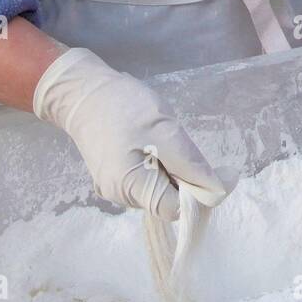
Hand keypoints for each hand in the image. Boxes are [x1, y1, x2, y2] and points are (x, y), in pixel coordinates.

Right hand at [32, 47, 230, 218]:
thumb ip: (191, 163)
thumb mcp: (164, 129)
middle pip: (167, 201)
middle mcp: (121, 197)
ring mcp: (115, 188)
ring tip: (159, 138)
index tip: (212, 169)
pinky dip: (157, 164)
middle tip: (178, 143)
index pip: (177, 210)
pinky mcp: (114, 176)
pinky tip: (149, 143)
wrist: (82, 91)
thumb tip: (219, 189)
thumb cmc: (123, 105)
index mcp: (130, 189)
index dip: (199, 193)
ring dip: (170, 169)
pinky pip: (146, 178)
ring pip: (158, 188)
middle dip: (183, 178)